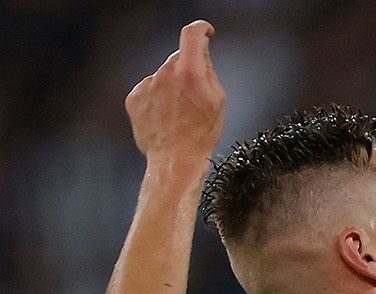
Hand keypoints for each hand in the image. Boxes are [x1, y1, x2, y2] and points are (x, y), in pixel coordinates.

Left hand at [126, 21, 224, 165]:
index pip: (192, 35)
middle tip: (195, 97)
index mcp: (190, 73)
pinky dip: (157, 99)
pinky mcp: (134, 97)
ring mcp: (147, 85)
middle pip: (178, 58)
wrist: (175, 160)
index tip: (205, 32)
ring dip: (171, 87)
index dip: (200, 29)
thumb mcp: (218, 101)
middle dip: (188, 70)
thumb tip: (201, 54)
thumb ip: (208, 72)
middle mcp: (165, 73)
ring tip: (179, 114)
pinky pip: (148, 89)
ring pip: (163, 76)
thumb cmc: (201, 134)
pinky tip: (165, 118)